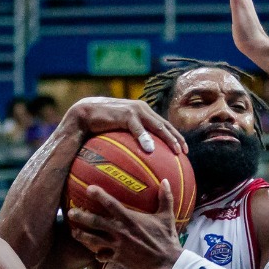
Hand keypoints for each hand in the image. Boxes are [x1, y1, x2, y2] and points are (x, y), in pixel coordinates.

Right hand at [60, 97, 184, 154]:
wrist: (84, 114)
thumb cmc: (99, 127)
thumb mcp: (118, 134)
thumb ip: (129, 141)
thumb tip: (137, 158)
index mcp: (142, 113)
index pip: (163, 125)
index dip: (174, 136)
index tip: (184, 150)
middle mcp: (142, 109)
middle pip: (165, 125)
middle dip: (176, 138)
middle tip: (184, 152)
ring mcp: (135, 110)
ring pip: (157, 125)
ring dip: (168, 138)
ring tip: (176, 151)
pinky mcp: (126, 114)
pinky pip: (138, 128)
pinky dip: (145, 138)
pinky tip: (150, 150)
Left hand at [68, 181, 182, 268]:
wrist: (168, 263)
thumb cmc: (167, 239)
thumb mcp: (167, 216)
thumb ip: (165, 198)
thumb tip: (165, 180)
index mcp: (130, 219)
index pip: (111, 204)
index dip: (99, 195)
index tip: (89, 188)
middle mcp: (121, 232)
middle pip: (95, 222)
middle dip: (81, 217)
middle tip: (70, 212)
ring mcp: (118, 247)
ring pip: (94, 240)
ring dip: (82, 236)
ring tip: (73, 232)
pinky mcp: (118, 259)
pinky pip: (103, 257)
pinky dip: (98, 255)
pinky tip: (95, 254)